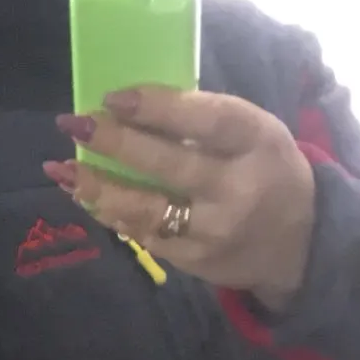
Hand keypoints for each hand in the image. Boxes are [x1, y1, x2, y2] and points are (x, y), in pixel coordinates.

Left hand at [44, 87, 317, 313]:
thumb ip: (206, 122)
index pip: (203, 120)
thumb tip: (133, 107)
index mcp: (257, 141)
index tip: (111, 98)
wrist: (298, 245)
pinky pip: (146, 235)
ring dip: (98, 188)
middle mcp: (237, 188)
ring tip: (61, 170)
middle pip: (167, 164)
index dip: (156, 107)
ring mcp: (215, 231)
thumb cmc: (265, 171)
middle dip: (114, 143)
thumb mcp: (255, 134)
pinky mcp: (197, 261)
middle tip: (72, 125)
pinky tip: (87, 198)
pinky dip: (113, 214)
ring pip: (147, 208)